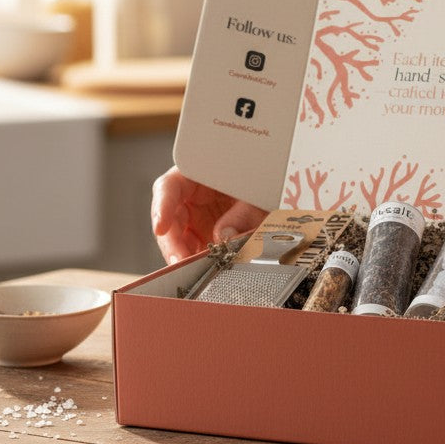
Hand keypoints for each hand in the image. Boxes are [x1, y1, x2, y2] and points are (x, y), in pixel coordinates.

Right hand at [151, 166, 266, 263]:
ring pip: (180, 240)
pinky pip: (196, 251)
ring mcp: (198, 218)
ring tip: (195, 270)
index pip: (169, 186)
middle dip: (173, 242)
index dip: (162, 206)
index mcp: (198, 173)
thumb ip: (245, 213)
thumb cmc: (268, 183)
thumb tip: (224, 236)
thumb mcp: (260, 193)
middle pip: (171, 219)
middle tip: (180, 261)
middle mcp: (193, 196)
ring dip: (185, 256)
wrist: (284, 194)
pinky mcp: (206, 237)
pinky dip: (199, 262)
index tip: (161, 227)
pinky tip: (206, 270)